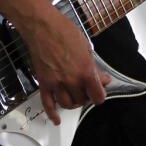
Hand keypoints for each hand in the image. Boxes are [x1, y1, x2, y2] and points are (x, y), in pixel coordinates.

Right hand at [21, 4, 110, 125]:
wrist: (42, 27)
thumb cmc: (65, 31)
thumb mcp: (86, 47)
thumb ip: (94, 67)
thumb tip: (103, 79)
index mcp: (85, 71)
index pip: (98, 96)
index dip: (99, 95)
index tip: (99, 92)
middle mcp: (71, 81)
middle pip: (82, 101)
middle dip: (86, 96)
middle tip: (86, 89)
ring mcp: (56, 84)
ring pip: (68, 104)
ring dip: (73, 103)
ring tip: (74, 96)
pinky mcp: (44, 83)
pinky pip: (48, 104)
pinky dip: (52, 114)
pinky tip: (56, 119)